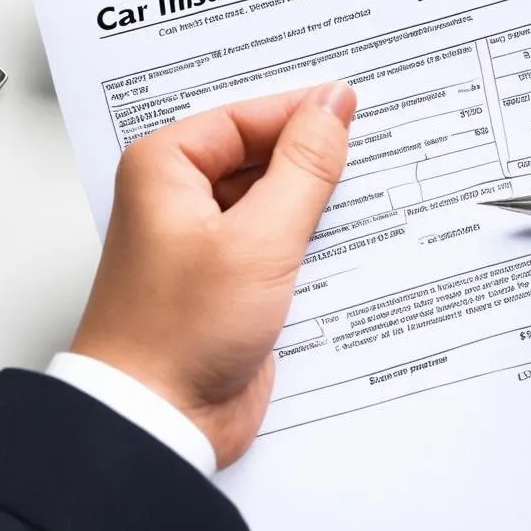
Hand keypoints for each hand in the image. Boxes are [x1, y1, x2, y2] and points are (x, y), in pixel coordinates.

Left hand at [71, 82, 356, 467]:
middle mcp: (182, 196)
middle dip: (314, 157)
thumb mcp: (258, 239)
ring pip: (276, 198)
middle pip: (262, 154)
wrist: (158, 424)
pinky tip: (352, 239)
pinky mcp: (232, 278)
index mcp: (167, 167)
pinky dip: (313, 239)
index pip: (248, 116)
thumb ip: (304, 167)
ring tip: (370, 192)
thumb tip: (333, 106)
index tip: (358, 109)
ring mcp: (209, 239)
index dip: (305, 112)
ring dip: (319, 202)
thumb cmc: (178, 332)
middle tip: (371, 146)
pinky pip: (280, 240)